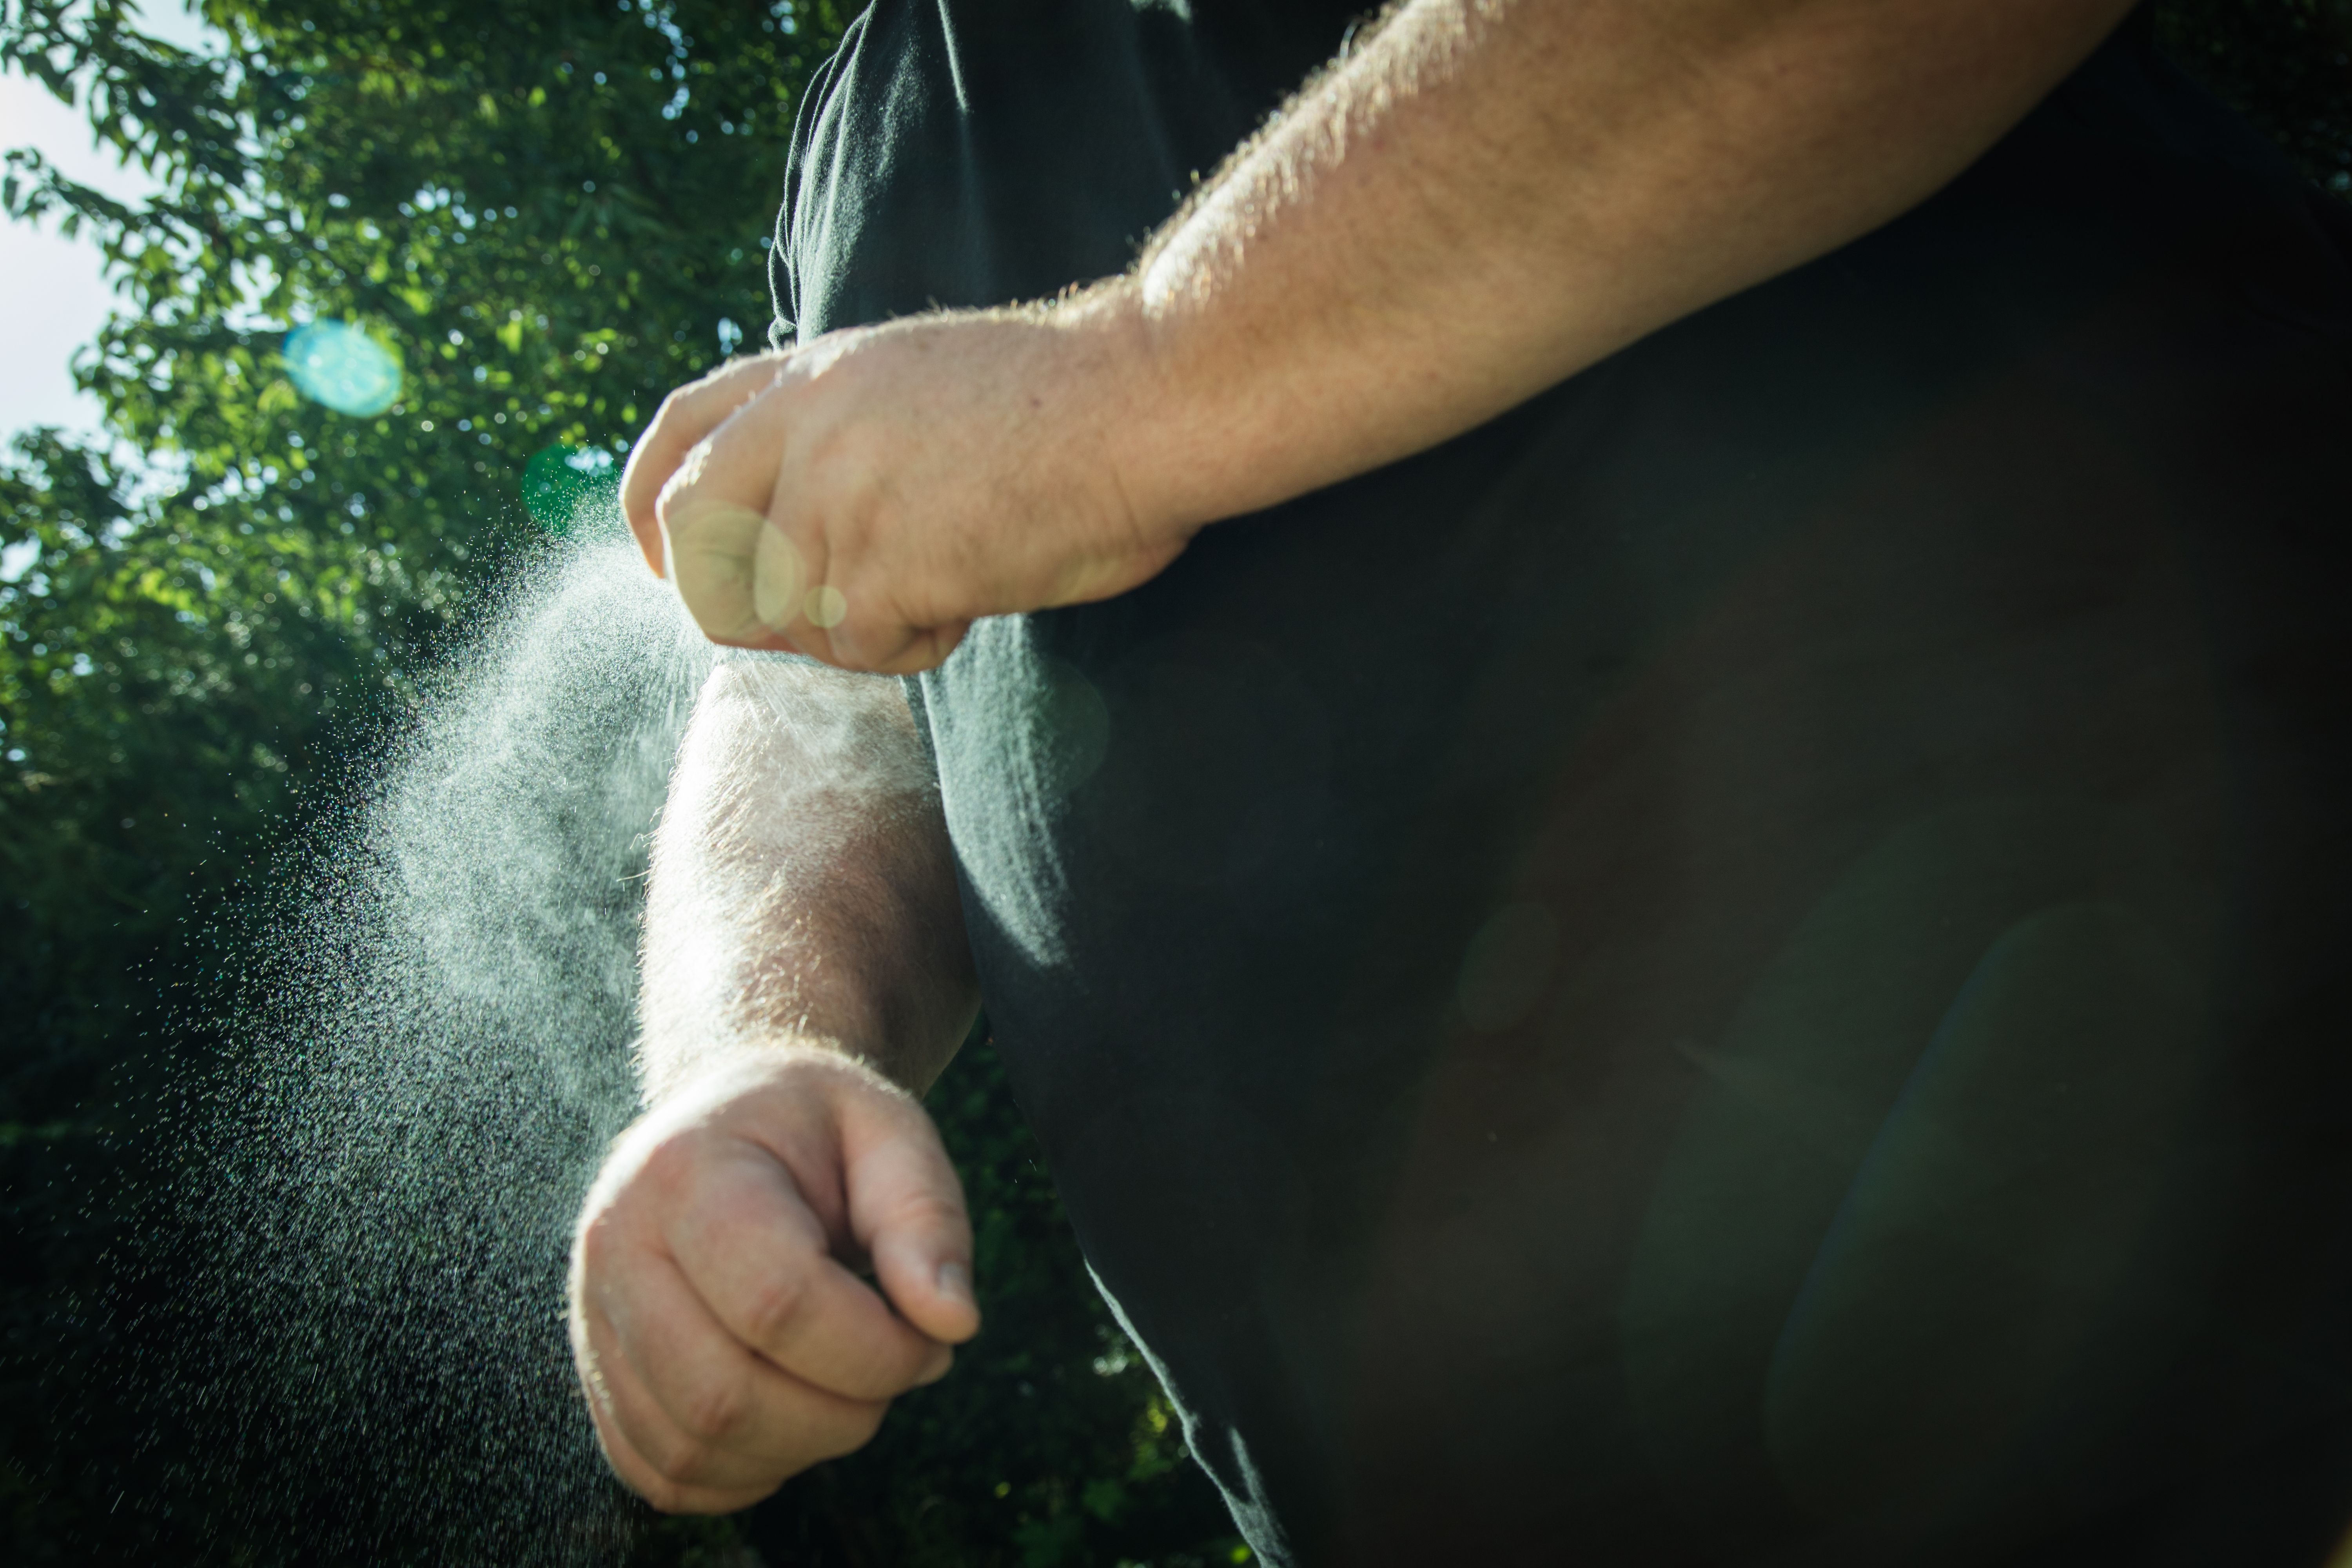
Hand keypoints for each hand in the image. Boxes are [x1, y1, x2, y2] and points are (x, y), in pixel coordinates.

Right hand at [568, 1047, 979, 1512]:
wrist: (730, 1115)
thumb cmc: (817, 1129)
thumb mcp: (889, 1134)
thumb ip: (927, 1220)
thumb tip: (952, 1322)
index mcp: (687, 1169)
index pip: (776, 1302)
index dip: (875, 1350)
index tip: (934, 1340)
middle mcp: (616, 1246)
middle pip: (723, 1395)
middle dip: (841, 1414)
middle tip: (898, 1369)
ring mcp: (594, 1317)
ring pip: (692, 1448)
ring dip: (802, 1447)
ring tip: (852, 1386)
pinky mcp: (599, 1378)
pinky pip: (664, 1472)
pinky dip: (747, 1472)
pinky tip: (798, 1417)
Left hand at [619, 288, 1192, 673]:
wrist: (1140, 404)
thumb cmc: (1064, 400)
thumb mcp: (919, 377)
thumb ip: (843, 431)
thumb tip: (803, 516)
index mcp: (811, 375)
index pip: (679, 432)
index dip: (651, 507)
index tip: (660, 558)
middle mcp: (804, 431)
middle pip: (694, 543)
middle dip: (735, 603)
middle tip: (819, 616)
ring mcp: (834, 499)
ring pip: (790, 616)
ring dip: (862, 625)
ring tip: (945, 578)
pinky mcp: (878, 568)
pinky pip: (865, 647)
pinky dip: (921, 641)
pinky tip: (977, 591)